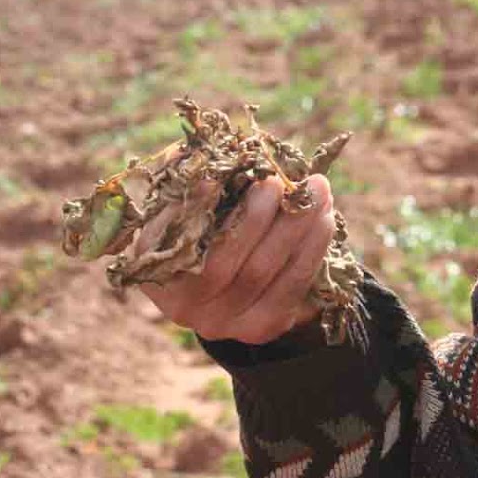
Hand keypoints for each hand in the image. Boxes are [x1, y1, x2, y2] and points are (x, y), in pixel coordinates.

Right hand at [140, 174, 335, 344]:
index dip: (195, 210)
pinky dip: (311, 250)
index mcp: (153, 266)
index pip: (172, 239)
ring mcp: (221, 322)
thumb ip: (193, 175)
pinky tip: (324, 218)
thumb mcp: (187, 198)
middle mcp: (181, 304)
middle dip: (257, 217)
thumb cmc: (202, 219)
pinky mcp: (259, 327)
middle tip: (280, 181)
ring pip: (262, 273)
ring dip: (295, 228)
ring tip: (316, 189)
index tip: (216, 177)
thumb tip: (218, 150)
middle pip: (223, 262)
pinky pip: (290, 289)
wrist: (225, 281)